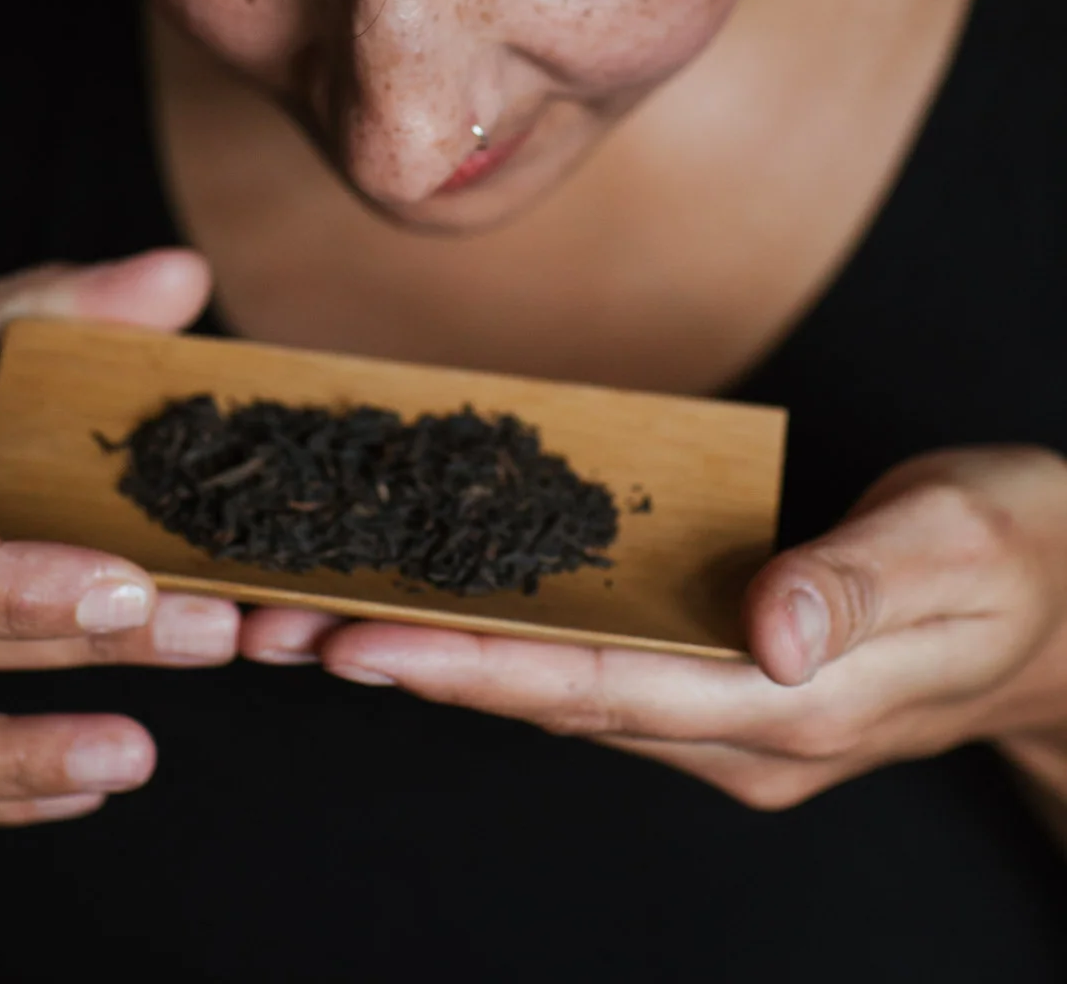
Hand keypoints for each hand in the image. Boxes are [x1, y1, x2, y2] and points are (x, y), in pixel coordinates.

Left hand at [241, 445, 1066, 810]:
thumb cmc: (1018, 556)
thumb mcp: (955, 544)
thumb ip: (857, 581)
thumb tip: (764, 625)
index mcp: (791, 707)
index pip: (604, 691)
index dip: (477, 668)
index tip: (361, 643)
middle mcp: (742, 729)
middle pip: (552, 701)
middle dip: (417, 666)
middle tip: (281, 630)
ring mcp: (729, 716)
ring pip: (561, 690)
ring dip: (445, 657)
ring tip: (320, 616)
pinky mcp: (722, 682)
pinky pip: (595, 664)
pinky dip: (509, 637)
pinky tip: (444, 601)